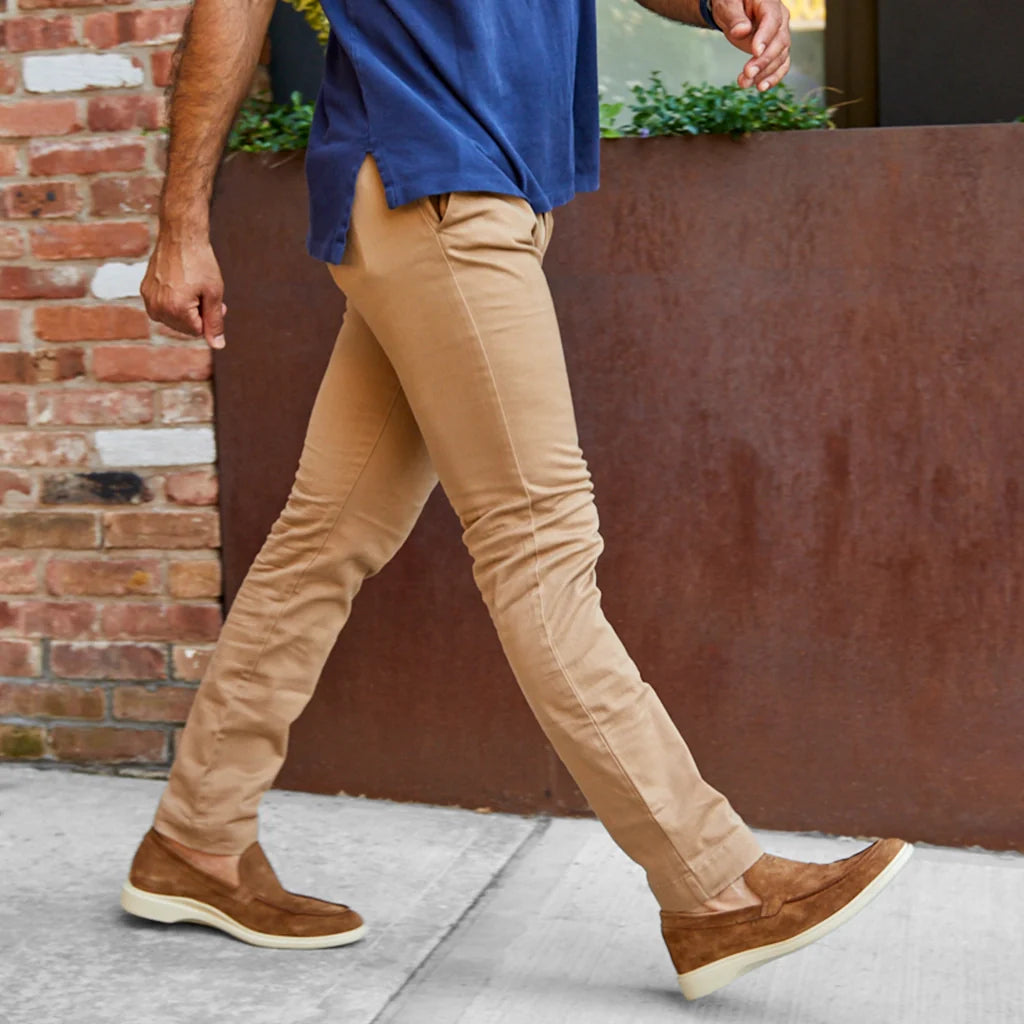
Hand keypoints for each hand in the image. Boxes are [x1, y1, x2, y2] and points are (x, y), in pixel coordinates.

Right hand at [140, 228, 227, 348]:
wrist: (180, 235)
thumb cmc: (200, 263)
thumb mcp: (214, 294)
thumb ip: (215, 322)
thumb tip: (218, 346)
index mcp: (175, 311)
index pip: (198, 331)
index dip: (209, 317)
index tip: (216, 301)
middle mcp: (157, 308)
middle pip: (184, 327)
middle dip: (198, 314)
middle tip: (206, 293)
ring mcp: (148, 299)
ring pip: (174, 318)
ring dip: (187, 308)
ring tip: (193, 288)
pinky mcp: (145, 290)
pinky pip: (164, 307)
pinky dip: (174, 301)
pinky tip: (180, 284)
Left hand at [711, 0, 791, 91]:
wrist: (734, 9)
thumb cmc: (731, 3)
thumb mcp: (728, 5)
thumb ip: (735, 17)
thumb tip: (742, 30)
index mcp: (769, 3)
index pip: (772, 20)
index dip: (765, 37)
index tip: (755, 52)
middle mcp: (780, 19)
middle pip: (779, 42)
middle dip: (764, 60)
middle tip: (747, 73)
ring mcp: (780, 35)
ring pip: (780, 56)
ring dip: (764, 73)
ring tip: (745, 84)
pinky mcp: (776, 49)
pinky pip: (781, 64)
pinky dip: (773, 77)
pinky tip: (761, 88)